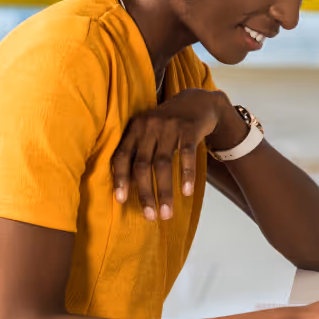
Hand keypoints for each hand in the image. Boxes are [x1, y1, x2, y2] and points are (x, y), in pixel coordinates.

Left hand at [112, 89, 226, 220]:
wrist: (199, 101)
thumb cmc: (169, 124)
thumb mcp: (149, 131)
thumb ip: (138, 151)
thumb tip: (127, 186)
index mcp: (134, 128)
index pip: (121, 156)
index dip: (119, 179)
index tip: (121, 201)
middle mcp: (148, 126)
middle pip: (142, 164)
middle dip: (145, 193)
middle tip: (150, 217)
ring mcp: (169, 126)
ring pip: (163, 164)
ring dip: (164, 191)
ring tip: (167, 213)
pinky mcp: (189, 128)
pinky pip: (186, 155)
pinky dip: (186, 175)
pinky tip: (186, 192)